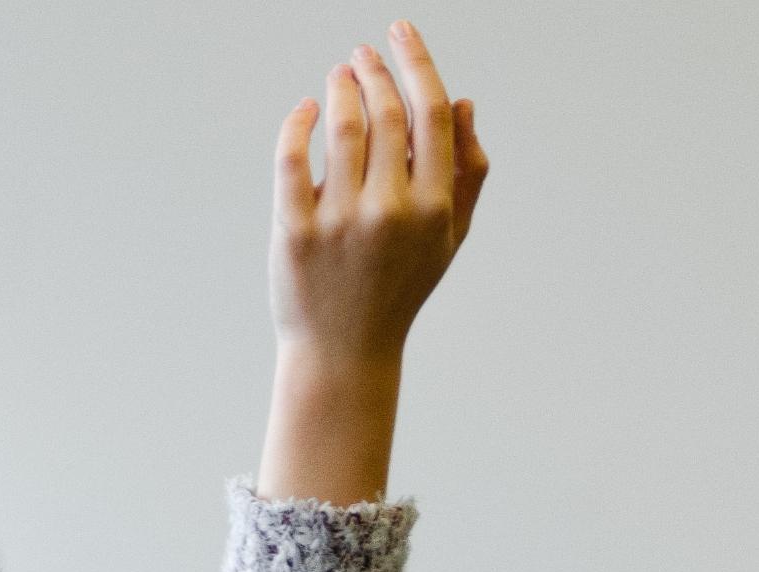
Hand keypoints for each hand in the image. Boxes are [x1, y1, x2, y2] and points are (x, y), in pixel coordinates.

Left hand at [270, 21, 485, 364]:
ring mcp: (341, 222)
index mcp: (433, 209)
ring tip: (339, 77)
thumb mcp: (447, 238)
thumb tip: (464, 102)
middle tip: (362, 56)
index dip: (415, 63)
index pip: (431, 114)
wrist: (345, 350)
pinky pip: (292, 158)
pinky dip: (297, 123)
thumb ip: (466, 172)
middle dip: (373, 72)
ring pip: (341, 127)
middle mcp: (390, 211)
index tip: (400, 33)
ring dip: (339, 89)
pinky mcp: (297, 232)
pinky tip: (305, 109)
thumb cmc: (399, 288)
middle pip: (385, 113)